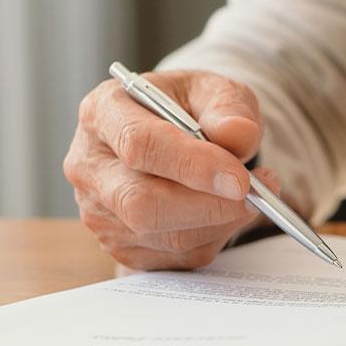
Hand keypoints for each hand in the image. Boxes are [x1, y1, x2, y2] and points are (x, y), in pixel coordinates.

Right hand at [64, 70, 278, 269]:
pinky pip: (176, 256)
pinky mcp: (121, 245)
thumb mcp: (215, 90)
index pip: (139, 144)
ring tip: (252, 195)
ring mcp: (99, 211)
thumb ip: (228, 107)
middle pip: (140, 202)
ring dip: (219, 221)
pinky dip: (214, 237)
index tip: (239, 178)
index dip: (192, 165)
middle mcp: (90, 165)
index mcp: (103, 112)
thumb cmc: (192, 108)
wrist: (181, 136)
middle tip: (255, 195)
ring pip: (162, 235)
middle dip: (207, 205)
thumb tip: (238, 133)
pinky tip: (227, 211)